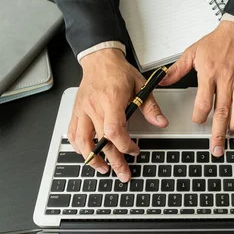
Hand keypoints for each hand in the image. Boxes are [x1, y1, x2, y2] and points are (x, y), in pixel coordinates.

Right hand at [68, 48, 168, 181]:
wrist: (100, 60)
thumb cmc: (118, 72)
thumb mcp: (141, 85)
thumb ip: (150, 106)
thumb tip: (161, 123)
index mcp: (111, 100)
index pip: (114, 130)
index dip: (125, 145)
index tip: (135, 150)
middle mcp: (94, 107)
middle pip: (101, 141)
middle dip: (114, 161)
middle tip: (124, 173)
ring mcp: (82, 110)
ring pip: (82, 141)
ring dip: (92, 158)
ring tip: (104, 169)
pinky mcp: (76, 112)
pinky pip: (73, 134)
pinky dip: (79, 147)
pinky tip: (88, 155)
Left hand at [160, 20, 233, 156]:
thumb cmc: (217, 42)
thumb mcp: (192, 52)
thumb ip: (176, 70)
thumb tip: (162, 80)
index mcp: (210, 73)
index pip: (204, 101)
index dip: (200, 116)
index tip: (197, 121)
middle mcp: (227, 79)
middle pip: (223, 111)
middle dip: (219, 132)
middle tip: (217, 148)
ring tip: (230, 135)